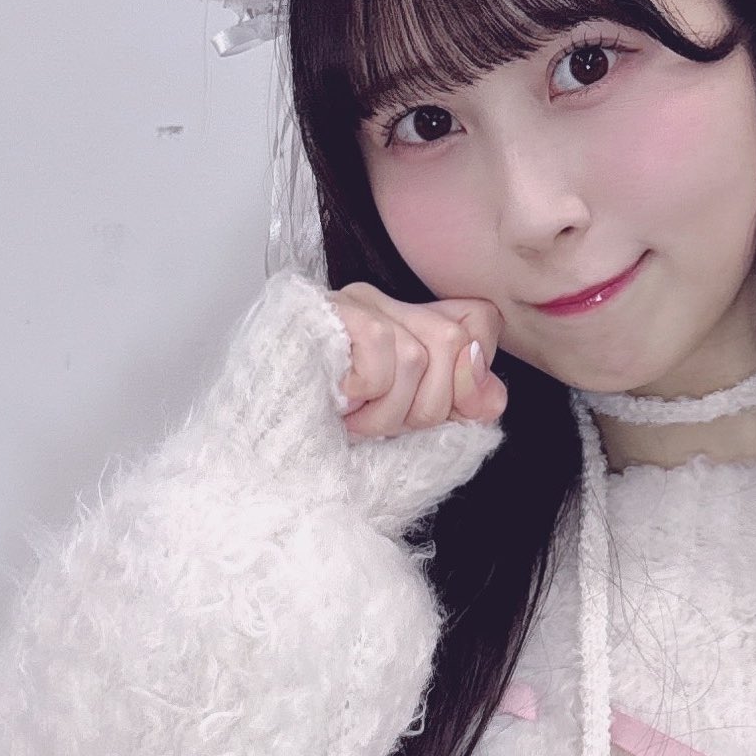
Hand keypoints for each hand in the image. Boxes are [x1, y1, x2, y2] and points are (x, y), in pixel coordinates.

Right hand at [329, 284, 508, 437]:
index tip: (444, 411)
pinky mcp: (326, 311)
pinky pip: (382, 353)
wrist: (266, 452)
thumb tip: (490, 391)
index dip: (472, 375)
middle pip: (455, 340)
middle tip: (383, 422)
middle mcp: (383, 302)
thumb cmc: (332, 437)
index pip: (479, 320)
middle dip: (428, 407)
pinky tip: (339, 404)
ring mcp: (353, 303)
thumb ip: (461, 403)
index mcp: (408, 323)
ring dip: (389, 412)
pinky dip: (367, 396)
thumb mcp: (411, 424)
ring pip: (417, 354)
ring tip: (355, 420)